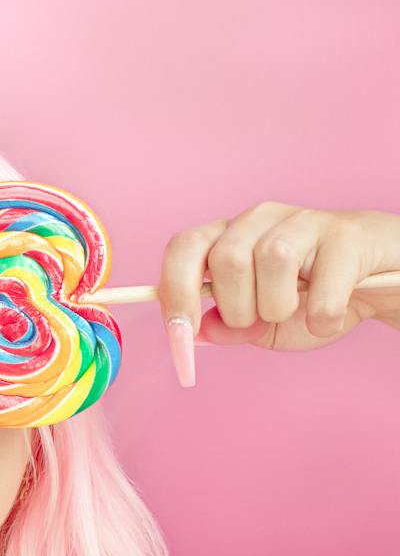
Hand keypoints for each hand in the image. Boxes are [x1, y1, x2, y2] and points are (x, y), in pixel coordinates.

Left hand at [157, 202, 399, 385]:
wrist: (382, 284)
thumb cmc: (315, 300)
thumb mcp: (264, 326)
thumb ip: (228, 329)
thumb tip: (196, 330)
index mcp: (231, 238)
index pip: (185, 248)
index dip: (175, 293)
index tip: (181, 335)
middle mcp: (262, 220)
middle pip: (226, 258)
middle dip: (238, 308)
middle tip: (261, 320)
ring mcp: (305, 220)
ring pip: (272, 259)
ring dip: (278, 307)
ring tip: (296, 313)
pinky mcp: (348, 234)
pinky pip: (322, 288)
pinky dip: (321, 317)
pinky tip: (329, 316)